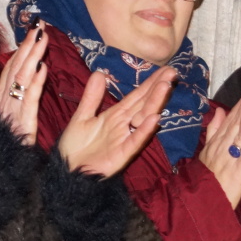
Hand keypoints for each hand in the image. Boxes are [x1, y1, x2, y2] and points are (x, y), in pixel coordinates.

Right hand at [0, 20, 48, 144]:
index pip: (12, 66)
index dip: (22, 47)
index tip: (33, 30)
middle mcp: (3, 97)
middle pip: (16, 65)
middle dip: (28, 44)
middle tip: (39, 25)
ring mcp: (11, 107)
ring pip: (21, 76)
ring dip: (32, 56)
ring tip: (42, 39)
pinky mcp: (21, 120)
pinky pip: (29, 98)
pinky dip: (35, 82)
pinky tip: (42, 68)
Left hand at [57, 67, 177, 176]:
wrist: (67, 171)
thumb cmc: (74, 147)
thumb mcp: (82, 117)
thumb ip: (92, 97)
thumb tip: (100, 73)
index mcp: (115, 115)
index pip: (137, 95)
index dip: (150, 82)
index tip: (165, 69)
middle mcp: (124, 125)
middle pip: (144, 103)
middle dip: (158, 88)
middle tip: (173, 72)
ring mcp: (125, 139)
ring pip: (143, 117)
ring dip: (155, 103)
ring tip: (165, 87)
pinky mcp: (122, 154)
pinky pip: (136, 140)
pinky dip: (145, 130)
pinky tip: (155, 118)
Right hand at [198, 88, 240, 209]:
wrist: (202, 203)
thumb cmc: (207, 178)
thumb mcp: (207, 151)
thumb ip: (214, 130)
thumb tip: (221, 111)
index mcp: (217, 143)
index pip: (230, 121)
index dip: (239, 106)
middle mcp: (222, 148)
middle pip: (235, 125)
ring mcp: (229, 160)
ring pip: (238, 138)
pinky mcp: (236, 173)